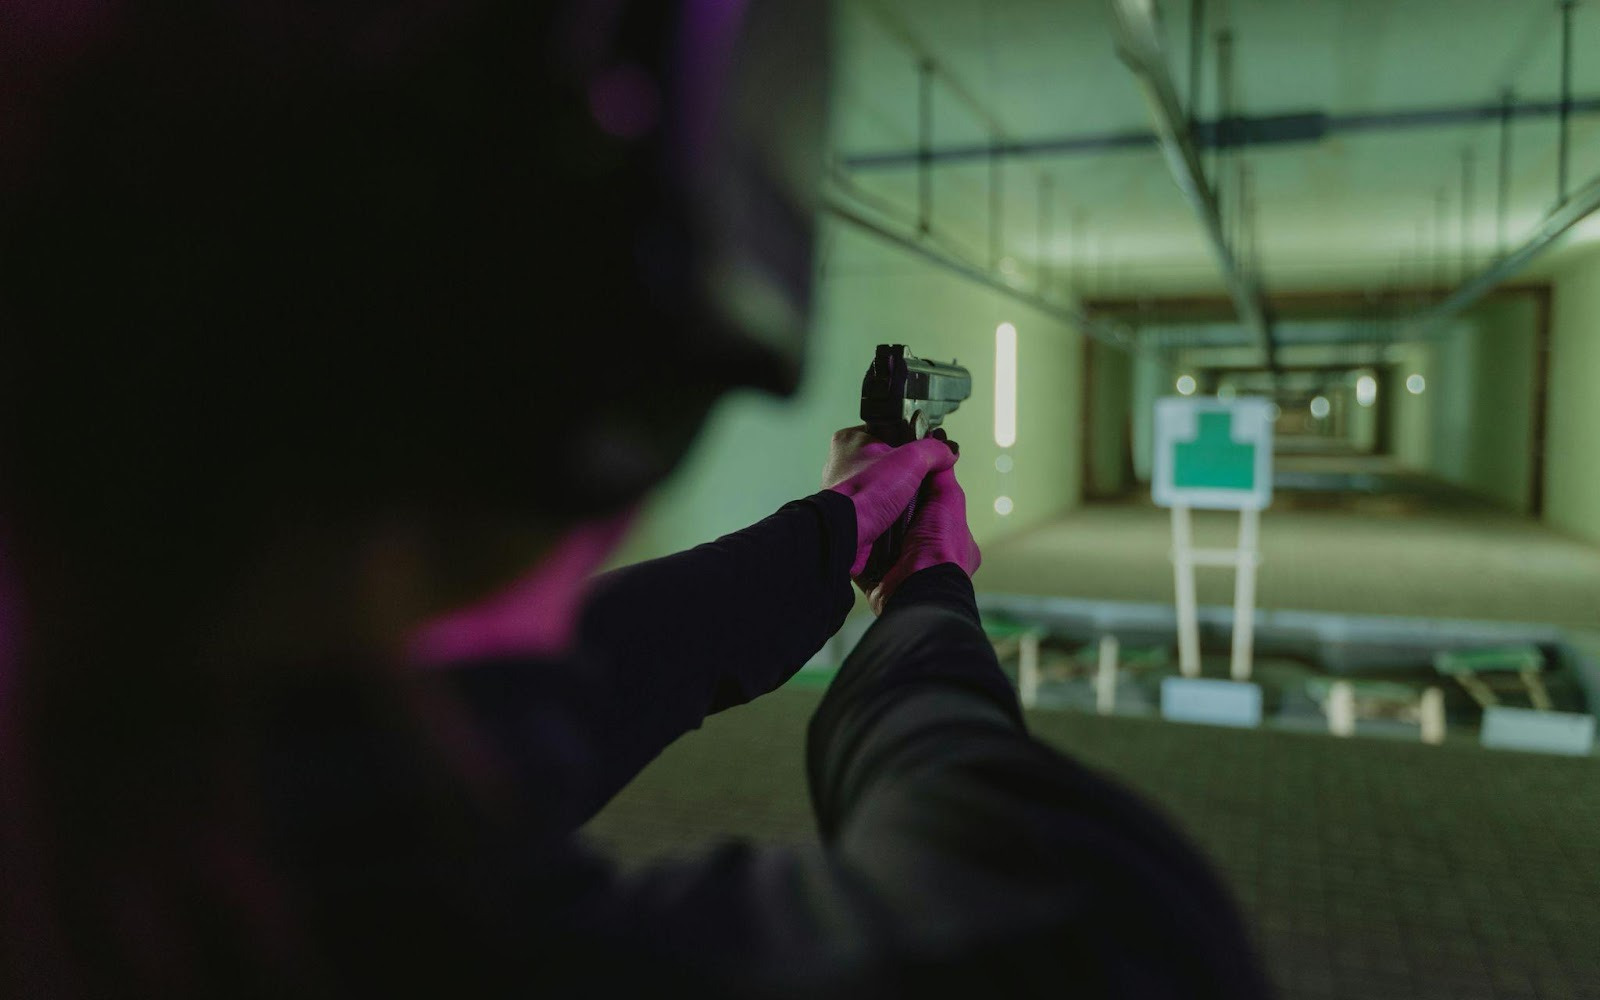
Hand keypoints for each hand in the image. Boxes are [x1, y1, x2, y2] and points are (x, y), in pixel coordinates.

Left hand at [821, 425, 956, 576]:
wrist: (848, 532)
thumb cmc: (864, 494)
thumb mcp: (911, 459)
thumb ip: (933, 450)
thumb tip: (947, 452)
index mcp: (850, 439)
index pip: (889, 433)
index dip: (909, 445)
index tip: (923, 454)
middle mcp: (844, 462)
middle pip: (890, 462)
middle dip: (906, 473)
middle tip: (917, 480)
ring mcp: (847, 488)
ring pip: (885, 486)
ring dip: (899, 494)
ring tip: (907, 499)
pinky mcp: (852, 511)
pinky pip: (879, 506)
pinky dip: (891, 511)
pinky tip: (897, 514)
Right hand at [866, 463, 980, 614]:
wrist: (919, 584)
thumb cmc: (941, 545)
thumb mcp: (949, 499)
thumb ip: (944, 476)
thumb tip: (943, 452)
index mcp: (954, 544)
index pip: (937, 515)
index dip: (922, 499)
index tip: (904, 484)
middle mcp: (932, 560)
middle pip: (910, 528)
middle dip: (896, 515)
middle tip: (879, 497)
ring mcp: (908, 573)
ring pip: (890, 544)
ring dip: (879, 533)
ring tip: (864, 513)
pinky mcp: (885, 583)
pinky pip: (871, 562)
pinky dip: (866, 551)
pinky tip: (858, 535)